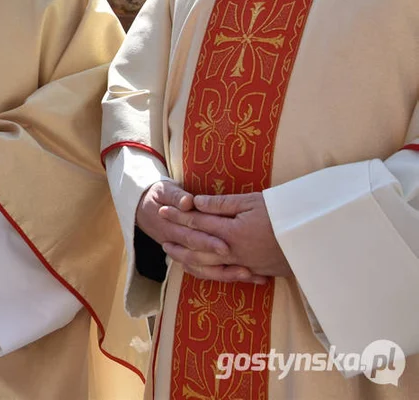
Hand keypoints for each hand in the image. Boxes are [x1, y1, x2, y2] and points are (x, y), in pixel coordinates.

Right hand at [136, 180, 246, 276]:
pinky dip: (224, 275)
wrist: (144, 208)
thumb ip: (176, 196)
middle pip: (200, 259)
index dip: (207, 243)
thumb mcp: (164, 190)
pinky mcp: (190, 257)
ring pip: (203, 270)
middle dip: (223, 265)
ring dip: (226, 275)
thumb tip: (188, 202)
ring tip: (249, 276)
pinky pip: (206, 271)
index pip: (190, 238)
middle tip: (245, 269)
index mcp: (169, 228)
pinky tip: (245, 277)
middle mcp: (176, 245)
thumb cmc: (159, 196)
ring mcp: (182, 253)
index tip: (226, 247)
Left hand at [159, 192, 289, 282]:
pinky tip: (201, 270)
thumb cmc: (285, 213)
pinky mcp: (257, 271)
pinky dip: (210, 272)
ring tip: (174, 255)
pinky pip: (226, 274)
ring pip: (209, 265)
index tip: (162, 209)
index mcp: (232, 231)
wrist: (315, 238)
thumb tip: (196, 203)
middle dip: (178, 241)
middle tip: (161, 237)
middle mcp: (234, 251)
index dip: (178, 215)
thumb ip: (222, 204)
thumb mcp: (253, 202)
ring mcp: (245, 264)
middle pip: (198, 247)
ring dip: (189, 260)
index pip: (198, 222)